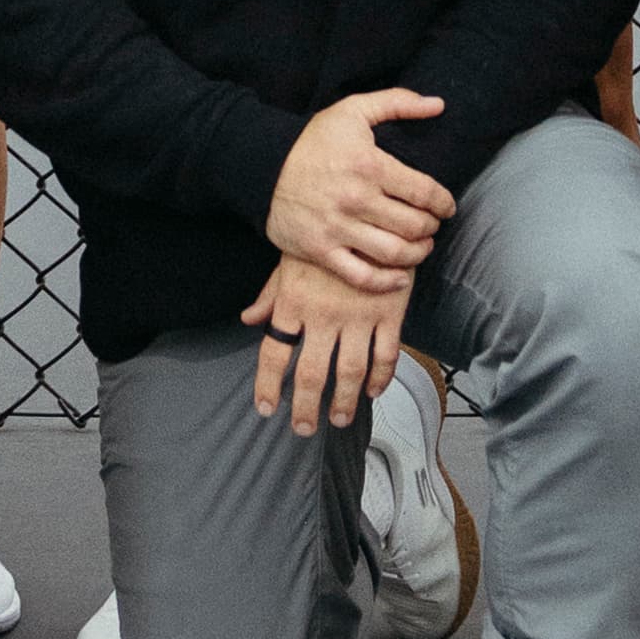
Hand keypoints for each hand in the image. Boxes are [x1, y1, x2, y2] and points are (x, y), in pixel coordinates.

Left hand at [243, 253, 414, 436]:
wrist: (370, 209)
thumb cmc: (324, 237)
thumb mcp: (290, 262)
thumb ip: (271, 296)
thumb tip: (249, 320)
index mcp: (294, 301)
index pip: (274, 352)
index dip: (268, 385)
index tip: (266, 408)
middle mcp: (324, 313)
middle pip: (311, 372)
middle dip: (306, 407)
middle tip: (303, 428)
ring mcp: (359, 314)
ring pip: (351, 372)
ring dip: (345, 402)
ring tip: (340, 418)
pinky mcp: (390, 311)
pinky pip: (386, 355)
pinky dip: (381, 378)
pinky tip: (374, 391)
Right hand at [266, 90, 451, 289]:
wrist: (261, 165)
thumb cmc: (312, 140)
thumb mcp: (353, 111)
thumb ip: (398, 102)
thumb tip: (439, 104)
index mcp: (370, 165)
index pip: (424, 191)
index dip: (443, 202)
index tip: (446, 206)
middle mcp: (357, 199)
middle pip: (414, 225)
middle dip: (431, 227)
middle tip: (432, 225)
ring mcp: (338, 228)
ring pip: (395, 253)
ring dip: (418, 253)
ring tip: (421, 247)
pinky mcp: (321, 251)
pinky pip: (362, 276)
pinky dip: (387, 282)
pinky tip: (400, 276)